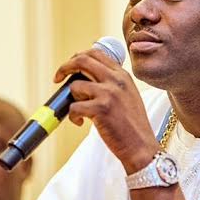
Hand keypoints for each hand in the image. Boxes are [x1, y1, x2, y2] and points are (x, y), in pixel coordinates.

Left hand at [54, 49, 159, 173]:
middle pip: (82, 60)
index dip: (77, 57)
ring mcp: (109, 93)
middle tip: (57, 79)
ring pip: (75, 86)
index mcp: (122, 75)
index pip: (96, 53)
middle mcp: (116, 80)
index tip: (69, 68)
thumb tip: (83, 79)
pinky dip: (72, 116)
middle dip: (65, 67)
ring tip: (80, 112)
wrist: (141, 146)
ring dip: (71, 99)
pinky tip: (80, 123)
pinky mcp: (101, 109)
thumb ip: (112, 83)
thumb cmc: (131, 125)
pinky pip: (74, 107)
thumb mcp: (127, 95)